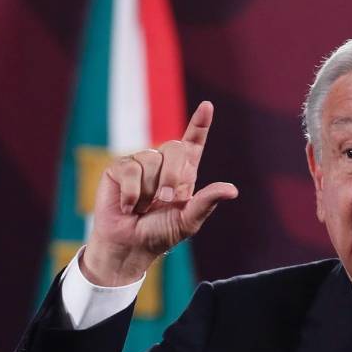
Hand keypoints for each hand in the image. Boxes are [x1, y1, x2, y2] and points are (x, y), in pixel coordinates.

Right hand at [82, 101, 237, 284]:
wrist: (129, 246)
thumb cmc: (160, 233)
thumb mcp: (188, 221)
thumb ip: (206, 202)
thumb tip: (232, 190)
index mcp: (184, 172)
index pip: (193, 142)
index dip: (200, 124)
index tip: (207, 106)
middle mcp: (163, 163)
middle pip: (176, 148)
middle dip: (174, 176)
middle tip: (166, 200)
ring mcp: (140, 162)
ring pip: (152, 159)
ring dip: (149, 190)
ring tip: (143, 206)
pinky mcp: (119, 168)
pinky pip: (130, 169)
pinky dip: (132, 193)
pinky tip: (128, 206)